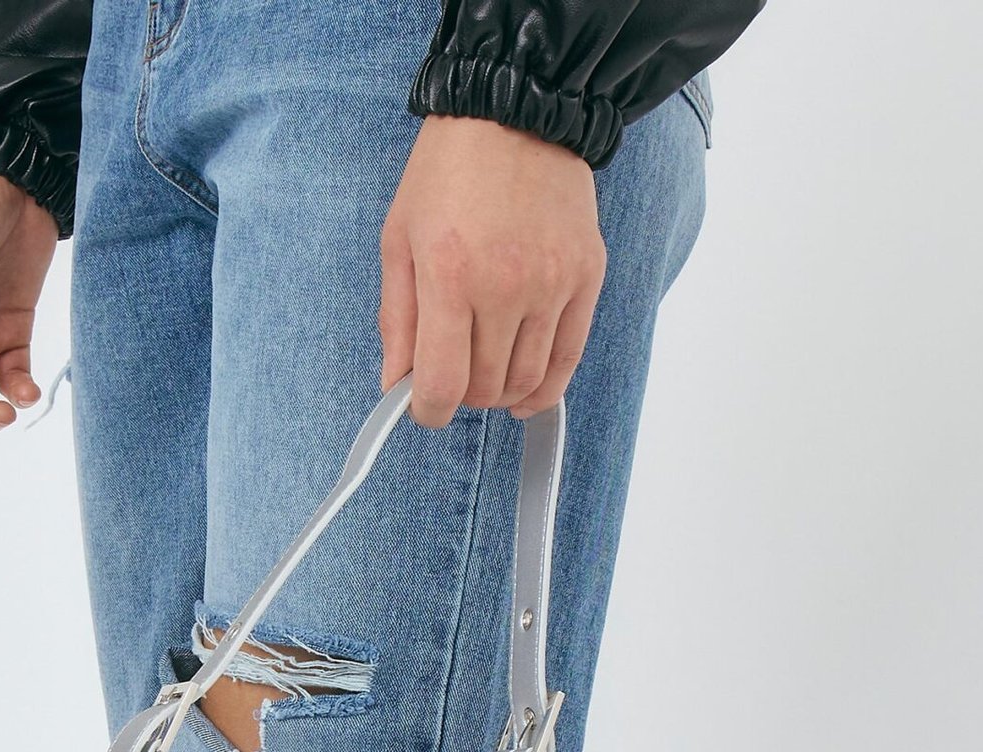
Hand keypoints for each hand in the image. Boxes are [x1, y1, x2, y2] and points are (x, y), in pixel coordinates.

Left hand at [380, 116, 605, 426]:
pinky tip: (526, 394)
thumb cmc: (449, 172)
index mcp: (450, 275)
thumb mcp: (400, 238)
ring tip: (486, 373)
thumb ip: (398, 319)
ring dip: (501, 393)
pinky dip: (545, 387)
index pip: (443, 384)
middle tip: (453, 374)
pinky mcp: (586, 276)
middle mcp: (506, 285)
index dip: (428, 411)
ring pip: (526, 381)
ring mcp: (552, 283)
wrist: (517, 110)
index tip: (424, 407)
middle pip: (485, 388)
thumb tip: (396, 386)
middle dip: (463, 395)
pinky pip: (568, 358)